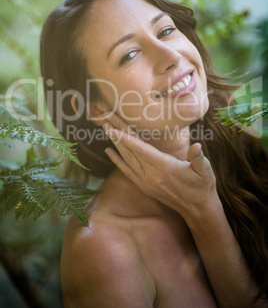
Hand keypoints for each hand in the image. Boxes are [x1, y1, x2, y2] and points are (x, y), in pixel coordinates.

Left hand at [103, 114, 219, 224]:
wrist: (197, 209)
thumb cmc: (203, 186)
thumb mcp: (205, 170)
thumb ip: (198, 158)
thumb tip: (197, 147)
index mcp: (165, 167)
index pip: (141, 149)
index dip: (126, 138)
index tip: (114, 127)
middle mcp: (152, 175)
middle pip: (130, 150)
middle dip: (117, 133)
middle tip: (106, 118)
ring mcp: (146, 182)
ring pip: (127, 159)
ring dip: (115, 143)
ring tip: (106, 128)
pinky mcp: (145, 186)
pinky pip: (127, 171)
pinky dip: (117, 160)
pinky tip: (108, 150)